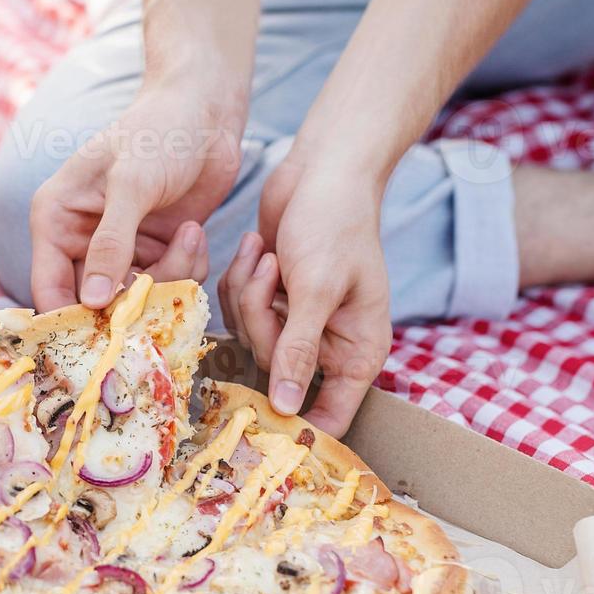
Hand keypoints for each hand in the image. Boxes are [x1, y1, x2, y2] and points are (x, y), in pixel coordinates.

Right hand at [29, 85, 242, 310]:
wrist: (206, 110)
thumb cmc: (158, 130)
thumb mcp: (131, 184)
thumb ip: (111, 244)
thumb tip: (92, 302)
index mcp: (55, 220)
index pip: (49, 289)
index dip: (71, 320)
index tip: (104, 338)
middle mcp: (81, 240)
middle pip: (95, 304)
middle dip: (132, 302)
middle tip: (164, 290)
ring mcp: (120, 248)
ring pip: (137, 299)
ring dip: (169, 280)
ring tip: (189, 236)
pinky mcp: (156, 250)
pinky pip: (167, 285)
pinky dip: (187, 270)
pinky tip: (195, 233)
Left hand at [219, 153, 392, 435]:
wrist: (323, 169)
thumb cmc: (335, 222)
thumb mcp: (316, 288)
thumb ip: (299, 350)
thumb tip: (287, 409)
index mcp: (357, 351)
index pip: (332, 416)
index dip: (300, 425)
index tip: (265, 423)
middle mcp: (328, 344)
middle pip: (273, 373)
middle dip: (262, 321)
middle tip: (275, 274)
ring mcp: (296, 322)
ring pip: (249, 339)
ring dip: (249, 293)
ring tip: (271, 254)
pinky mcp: (269, 299)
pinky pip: (236, 313)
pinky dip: (239, 280)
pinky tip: (259, 249)